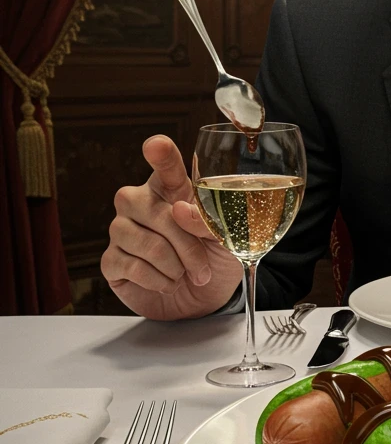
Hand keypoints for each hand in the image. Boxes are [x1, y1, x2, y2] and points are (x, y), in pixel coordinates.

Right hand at [101, 135, 241, 319]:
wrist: (205, 298)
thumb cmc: (215, 257)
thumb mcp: (226, 238)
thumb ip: (208, 221)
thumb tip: (180, 210)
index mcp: (172, 189)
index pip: (165, 166)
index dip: (161, 154)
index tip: (156, 145)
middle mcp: (140, 203)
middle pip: (155, 211)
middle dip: (187, 245)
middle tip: (203, 268)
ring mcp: (121, 230)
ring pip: (145, 242)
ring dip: (175, 266)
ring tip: (184, 274)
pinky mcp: (111, 261)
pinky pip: (131, 266)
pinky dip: (158, 281)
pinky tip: (167, 283)